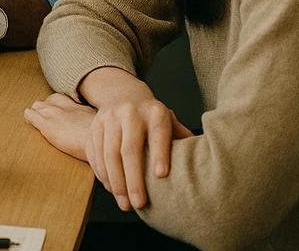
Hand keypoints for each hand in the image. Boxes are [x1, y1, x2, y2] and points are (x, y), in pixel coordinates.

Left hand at [24, 92, 95, 159]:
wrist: (97, 143)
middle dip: (47, 108)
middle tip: (49, 118)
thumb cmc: (102, 138)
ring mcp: (53, 113)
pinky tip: (29, 121)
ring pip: (37, 105)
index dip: (59, 106)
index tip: (60, 113)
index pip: (63, 99)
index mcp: (78, 106)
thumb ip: (95, 123)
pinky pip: (30, 115)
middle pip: (50, 100)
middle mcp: (64, 106)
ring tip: (36, 120)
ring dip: (37, 112)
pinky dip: (29, 117)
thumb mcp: (102, 125)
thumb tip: (100, 129)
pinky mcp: (45, 123)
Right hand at [84, 93, 191, 211]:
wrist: (123, 94)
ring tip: (124, 203)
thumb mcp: (170, 121)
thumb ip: (182, 140)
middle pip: (129, 149)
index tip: (161, 176)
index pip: (157, 134)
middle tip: (139, 204)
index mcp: (155, 112)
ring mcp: (109, 118)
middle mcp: (130, 113)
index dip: (159, 154)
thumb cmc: (153, 118)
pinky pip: (95, 152)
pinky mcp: (94, 126)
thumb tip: (204, 163)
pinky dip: (102, 173)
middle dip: (133, 179)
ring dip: (116, 182)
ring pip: (108, 153)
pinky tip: (111, 189)